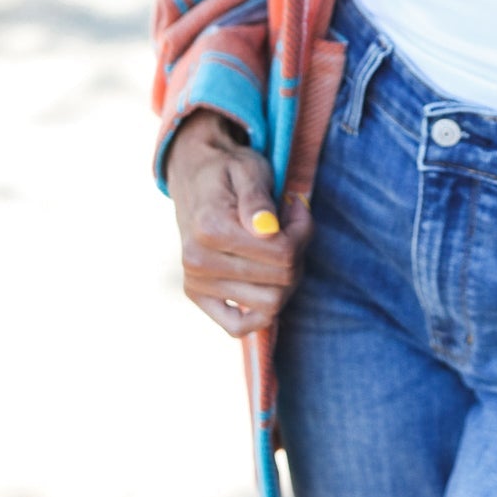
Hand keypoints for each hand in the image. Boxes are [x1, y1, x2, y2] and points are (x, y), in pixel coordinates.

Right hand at [166, 109, 312, 337]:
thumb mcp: (248, 169)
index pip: (283, 253)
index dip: (303, 231)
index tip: (297, 208)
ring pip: (269, 305)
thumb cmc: (229, 170)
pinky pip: (238, 326)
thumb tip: (268, 228)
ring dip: (286, 279)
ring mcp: (195, 282)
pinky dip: (262, 311)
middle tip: (291, 226)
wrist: (194, 178)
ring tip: (278, 248)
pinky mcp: (197, 296)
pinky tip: (267, 281)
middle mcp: (198, 261)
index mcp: (211, 229)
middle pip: (281, 281)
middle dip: (298, 253)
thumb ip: (257, 198)